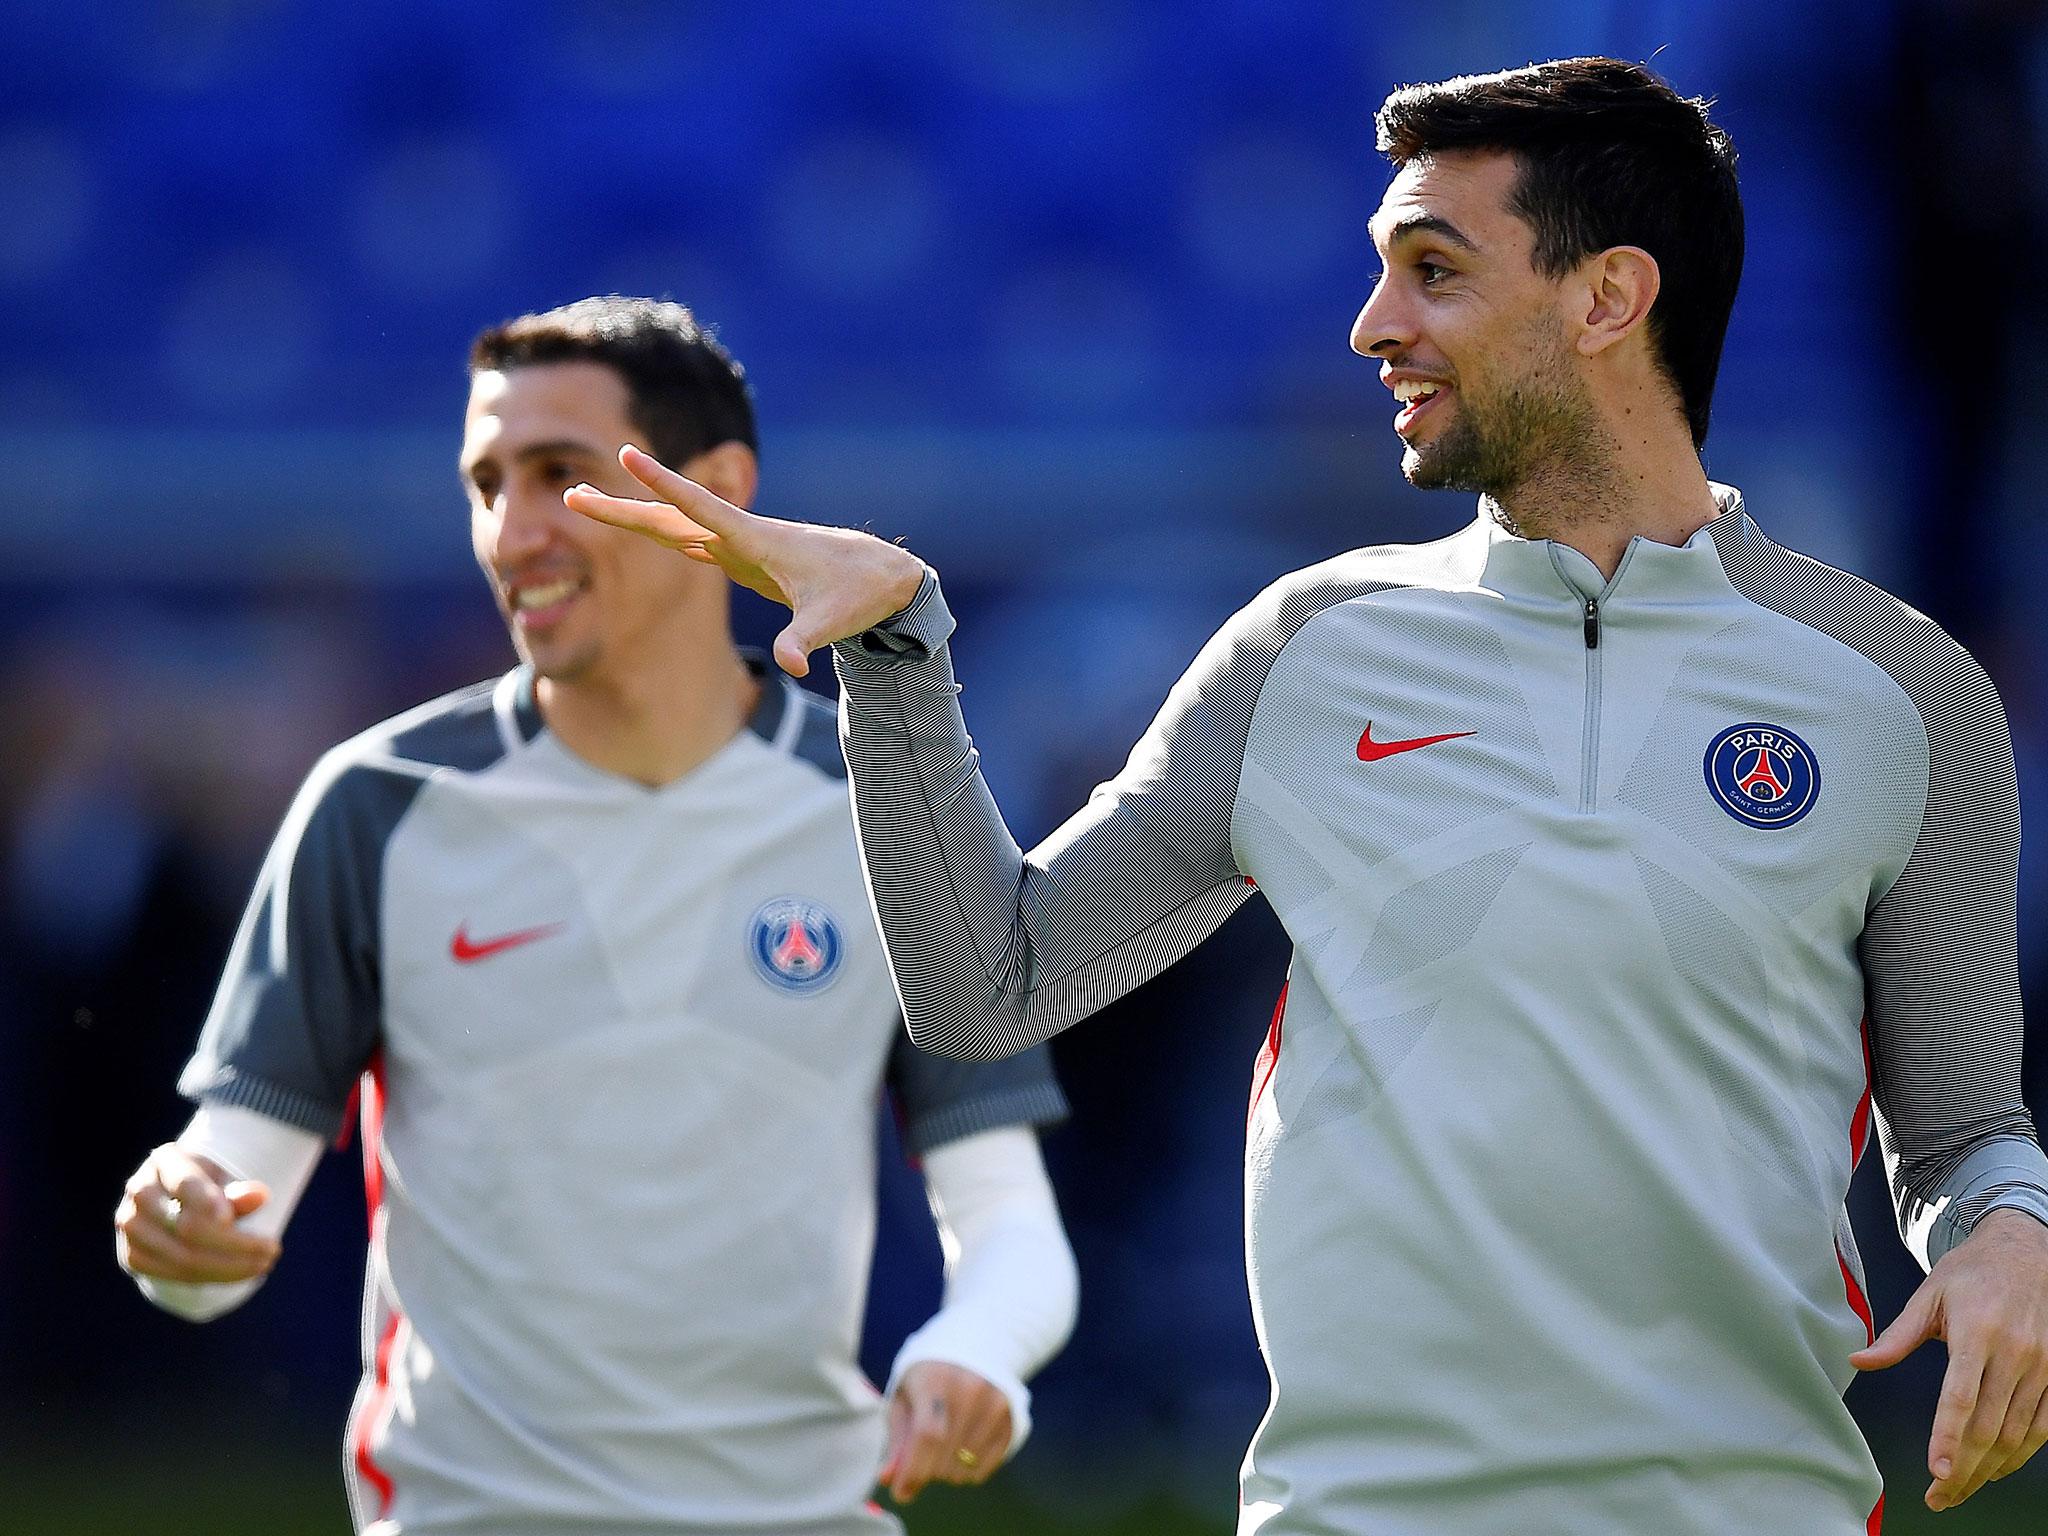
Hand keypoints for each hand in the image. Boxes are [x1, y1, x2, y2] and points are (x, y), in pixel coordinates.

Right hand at [115, 1143, 278, 1283]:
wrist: (176, 1202)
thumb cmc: (209, 1186)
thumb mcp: (225, 1180)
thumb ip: (239, 1190)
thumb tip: (259, 1195)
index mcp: (166, 1161)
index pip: (186, 1184)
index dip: (209, 1203)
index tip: (236, 1220)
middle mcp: (140, 1191)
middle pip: (188, 1226)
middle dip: (235, 1245)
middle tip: (271, 1251)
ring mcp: (130, 1225)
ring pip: (181, 1256)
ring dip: (227, 1267)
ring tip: (261, 1265)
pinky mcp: (132, 1254)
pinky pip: (170, 1273)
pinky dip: (207, 1277)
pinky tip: (235, 1273)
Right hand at [565, 445, 927, 677]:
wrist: (879, 575)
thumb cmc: (857, 593)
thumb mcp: (832, 620)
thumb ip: (807, 640)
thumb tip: (794, 667)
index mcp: (758, 540)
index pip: (702, 509)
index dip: (665, 485)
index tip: (628, 456)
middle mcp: (741, 535)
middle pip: (671, 518)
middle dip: (621, 508)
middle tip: (570, 495)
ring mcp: (737, 545)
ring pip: (673, 526)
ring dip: (629, 515)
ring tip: (580, 500)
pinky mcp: (739, 557)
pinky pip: (687, 541)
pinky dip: (655, 531)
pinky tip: (631, 522)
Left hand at [876, 1361, 1012, 1503]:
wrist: (972, 1350)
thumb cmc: (928, 1381)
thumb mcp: (905, 1401)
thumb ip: (897, 1442)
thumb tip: (887, 1480)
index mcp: (936, 1379)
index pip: (927, 1434)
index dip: (913, 1469)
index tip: (900, 1490)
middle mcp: (970, 1390)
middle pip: (943, 1457)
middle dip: (925, 1471)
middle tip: (919, 1460)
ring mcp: (994, 1405)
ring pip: (962, 1469)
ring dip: (944, 1473)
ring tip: (941, 1449)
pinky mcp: (1010, 1419)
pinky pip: (982, 1470)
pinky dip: (965, 1473)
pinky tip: (960, 1451)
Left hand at [1852, 1208, 2047, 1510]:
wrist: (2026, 1252)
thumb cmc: (1973, 1273)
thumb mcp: (1929, 1295)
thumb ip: (1896, 1336)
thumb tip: (1857, 1361)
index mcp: (1976, 1332)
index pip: (1961, 1396)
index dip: (1948, 1437)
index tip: (1937, 1470)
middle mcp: (2014, 1353)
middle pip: (1988, 1426)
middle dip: (1963, 1468)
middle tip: (1939, 1496)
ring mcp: (2042, 1367)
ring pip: (2016, 1434)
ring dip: (1988, 1469)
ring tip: (1959, 1489)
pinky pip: (2042, 1428)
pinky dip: (2020, 1454)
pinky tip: (1995, 1468)